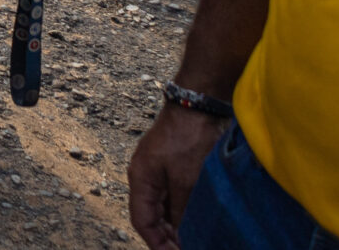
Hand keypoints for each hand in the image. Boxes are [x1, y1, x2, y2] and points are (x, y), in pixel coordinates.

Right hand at [128, 108, 224, 249]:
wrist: (198, 104)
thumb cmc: (188, 138)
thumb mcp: (187, 180)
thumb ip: (181, 209)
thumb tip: (180, 232)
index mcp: (141, 179)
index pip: (141, 220)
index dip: (156, 243)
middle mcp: (146, 176)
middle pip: (151, 215)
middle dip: (166, 236)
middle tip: (187, 249)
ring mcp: (159, 169)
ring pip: (163, 206)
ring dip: (176, 224)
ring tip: (195, 238)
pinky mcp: (173, 163)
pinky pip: (174, 195)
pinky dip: (182, 210)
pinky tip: (197, 218)